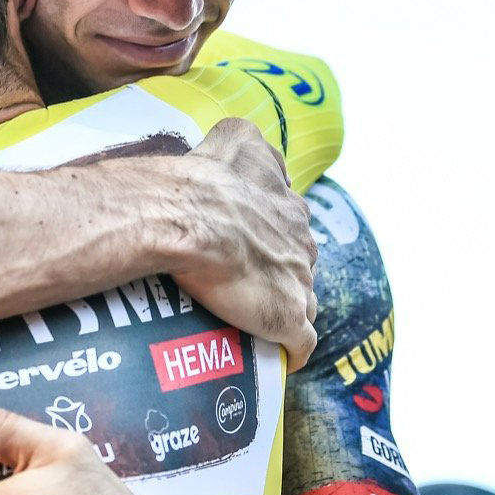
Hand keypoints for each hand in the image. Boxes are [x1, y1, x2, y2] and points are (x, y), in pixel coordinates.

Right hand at [172, 117, 318, 367]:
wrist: (190, 216)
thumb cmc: (205, 179)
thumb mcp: (235, 138)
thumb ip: (246, 138)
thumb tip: (242, 137)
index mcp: (289, 206)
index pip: (290, 226)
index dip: (270, 238)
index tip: (247, 245)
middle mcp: (301, 241)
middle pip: (299, 263)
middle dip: (279, 272)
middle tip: (243, 281)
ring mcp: (298, 282)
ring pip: (304, 302)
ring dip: (286, 310)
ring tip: (254, 319)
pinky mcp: (287, 318)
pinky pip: (301, 344)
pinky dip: (292, 352)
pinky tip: (279, 358)